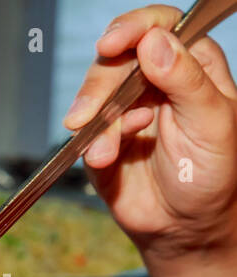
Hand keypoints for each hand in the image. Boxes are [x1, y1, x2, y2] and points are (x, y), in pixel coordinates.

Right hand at [64, 5, 236, 257]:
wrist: (185, 227)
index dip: (134, 28)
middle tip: (90, 111)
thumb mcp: (211, 122)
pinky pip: (86, 132)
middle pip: (116, 59)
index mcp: (191, 66)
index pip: (159, 28)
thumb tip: (155, 41)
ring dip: (93, 121)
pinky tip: (105, 159)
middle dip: (99, 84)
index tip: (113, 44)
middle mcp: (155, 82)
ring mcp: (125, 110)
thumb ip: (186, 80)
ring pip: (94, 94)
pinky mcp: (102, 139)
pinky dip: (91, 145)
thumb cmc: (212, 174)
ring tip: (106, 152)